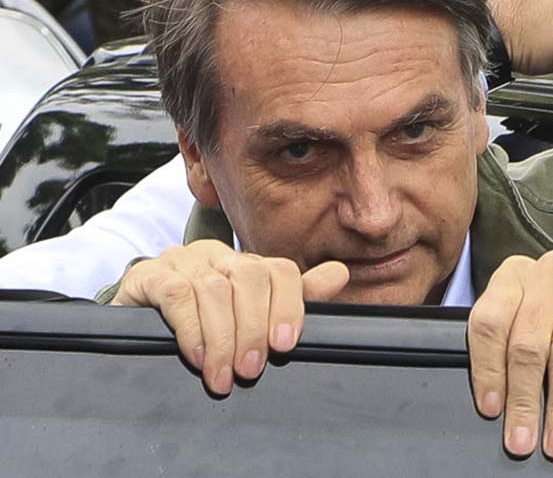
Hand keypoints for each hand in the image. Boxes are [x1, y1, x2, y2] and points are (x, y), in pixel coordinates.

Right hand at [110, 239, 348, 393]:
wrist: (134, 326)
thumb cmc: (201, 326)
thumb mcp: (251, 317)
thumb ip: (295, 298)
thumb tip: (339, 273)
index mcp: (246, 264)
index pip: (280, 271)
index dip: (289, 306)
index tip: (285, 345)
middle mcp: (217, 256)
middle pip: (249, 279)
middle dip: (254, 329)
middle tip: (251, 370)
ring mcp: (182, 261)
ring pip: (214, 289)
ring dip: (222, 339)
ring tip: (223, 375)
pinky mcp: (148, 275)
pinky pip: (175, 294)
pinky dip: (191, 329)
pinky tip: (195, 357)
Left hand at [466, 251, 552, 459]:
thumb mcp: (533, 322)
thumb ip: (508, 347)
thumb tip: (495, 404)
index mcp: (516, 273)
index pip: (491, 322)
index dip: (488, 370)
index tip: (492, 408)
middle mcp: (552, 269)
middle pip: (527, 342)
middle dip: (524, 399)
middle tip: (523, 438)